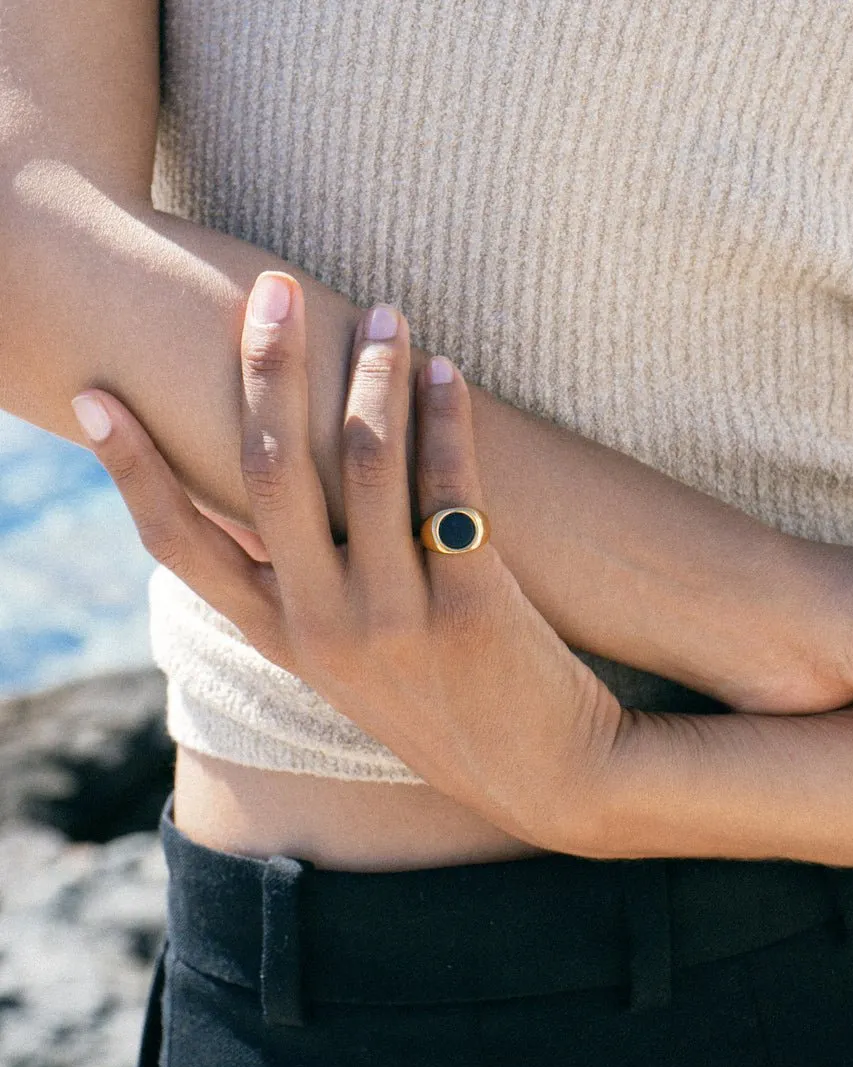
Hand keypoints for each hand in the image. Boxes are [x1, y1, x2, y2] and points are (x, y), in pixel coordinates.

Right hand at [70, 274, 623, 850]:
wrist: (542, 775)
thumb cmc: (439, 699)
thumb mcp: (346, 661)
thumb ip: (299, 590)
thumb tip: (262, 496)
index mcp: (281, 639)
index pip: (181, 548)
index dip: (131, 471)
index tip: (92, 397)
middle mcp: (324, 629)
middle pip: (268, 473)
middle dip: (264, 369)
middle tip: (272, 288)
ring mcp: (396, 621)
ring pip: (364, 463)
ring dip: (372, 374)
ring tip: (387, 315)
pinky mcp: (471, 608)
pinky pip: (448, 486)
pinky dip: (445, 417)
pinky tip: (449, 374)